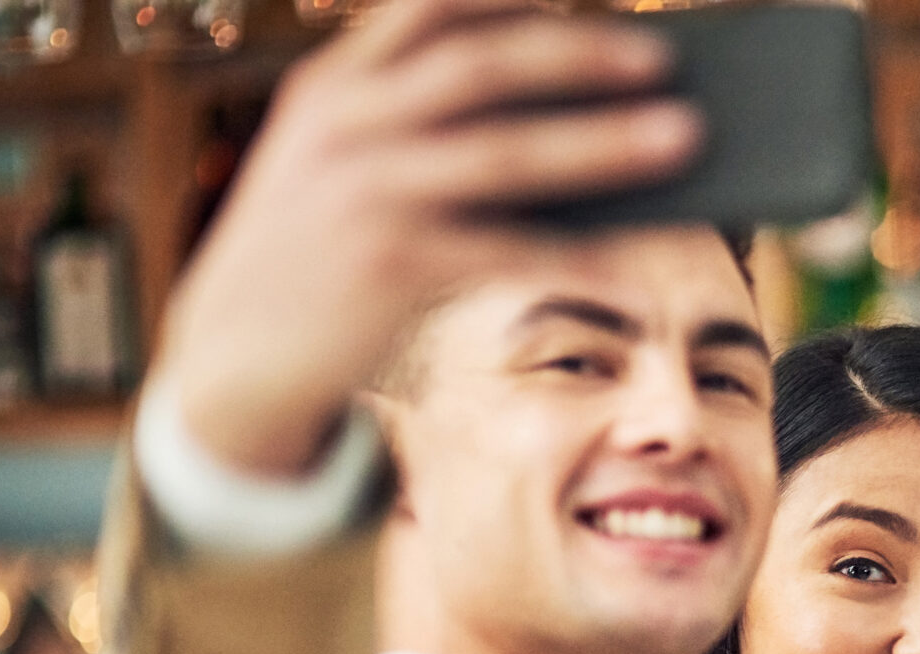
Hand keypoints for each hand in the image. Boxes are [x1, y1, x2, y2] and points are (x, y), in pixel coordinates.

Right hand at [158, 0, 699, 478]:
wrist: (234, 354)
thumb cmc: (321, 255)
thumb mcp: (344, 168)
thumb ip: (418, 128)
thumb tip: (570, 123)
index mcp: (335, 85)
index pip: (430, 9)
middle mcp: (346, 123)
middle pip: (481, 65)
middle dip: (580, 55)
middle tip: (664, 58)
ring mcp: (367, 190)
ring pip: (507, 152)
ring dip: (606, 141)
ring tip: (685, 136)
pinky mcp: (390, 264)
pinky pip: (509, 252)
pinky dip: (581, 257)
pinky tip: (638, 270)